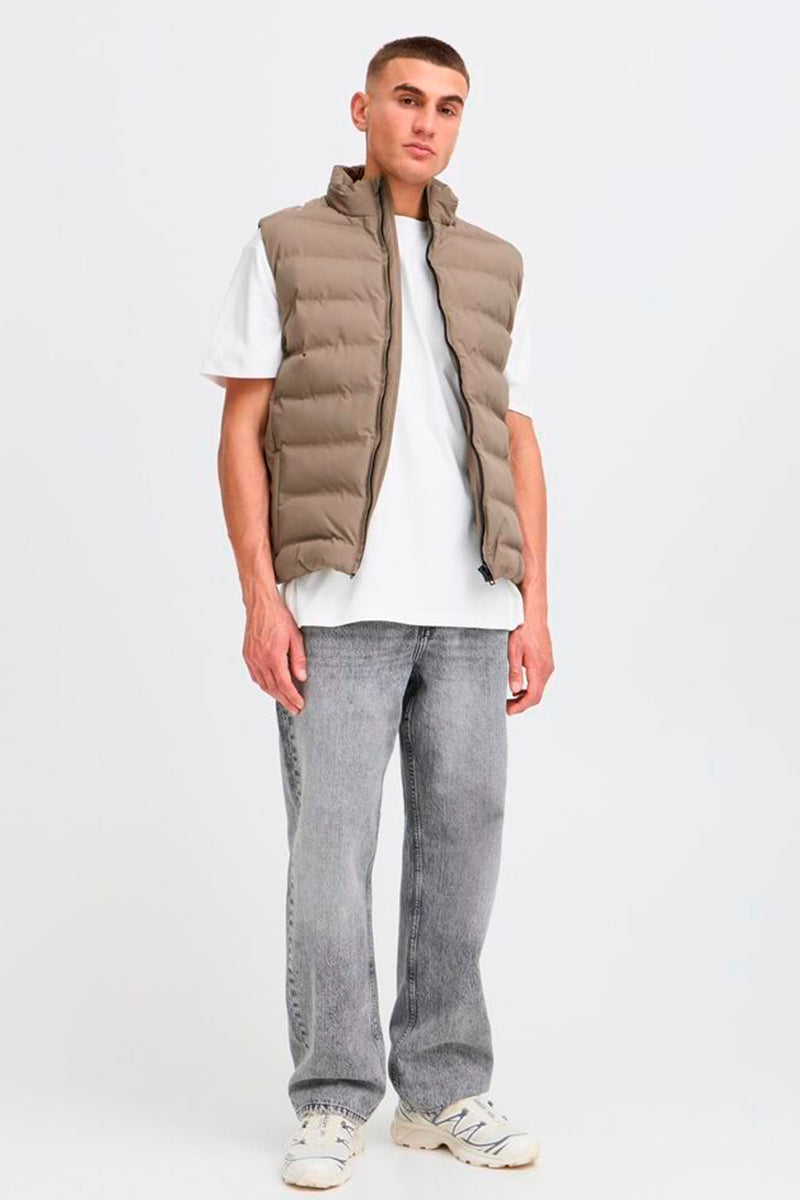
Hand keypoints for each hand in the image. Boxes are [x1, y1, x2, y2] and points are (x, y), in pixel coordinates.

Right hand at [243, 598, 306, 713]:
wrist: (260, 606)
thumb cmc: (278, 617)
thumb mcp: (295, 637)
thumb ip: (298, 659)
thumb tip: (301, 677)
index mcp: (273, 656)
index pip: (284, 684)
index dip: (292, 696)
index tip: (299, 704)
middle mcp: (260, 660)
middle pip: (273, 688)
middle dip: (285, 700)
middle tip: (295, 709)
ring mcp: (252, 658)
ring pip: (263, 684)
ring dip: (274, 695)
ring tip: (285, 701)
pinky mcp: (248, 656)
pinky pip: (255, 676)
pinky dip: (264, 685)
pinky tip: (271, 688)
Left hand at [506, 612, 553, 714]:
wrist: (534, 616)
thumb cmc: (524, 629)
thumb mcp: (513, 651)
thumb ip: (514, 672)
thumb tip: (514, 689)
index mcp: (539, 669)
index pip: (533, 696)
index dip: (521, 707)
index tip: (510, 710)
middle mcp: (547, 669)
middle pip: (537, 695)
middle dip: (522, 704)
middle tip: (507, 706)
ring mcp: (548, 666)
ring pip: (539, 688)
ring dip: (526, 696)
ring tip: (511, 697)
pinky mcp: (547, 662)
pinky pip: (540, 680)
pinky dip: (530, 687)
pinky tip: (519, 686)